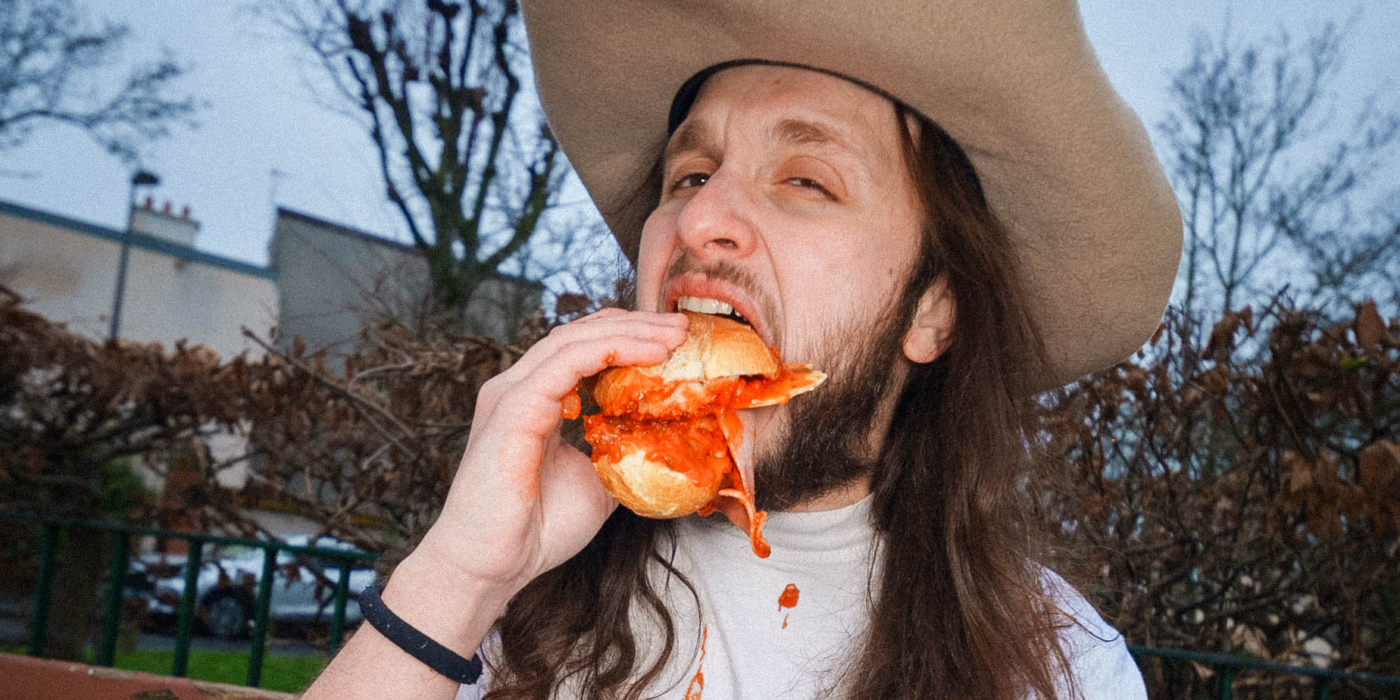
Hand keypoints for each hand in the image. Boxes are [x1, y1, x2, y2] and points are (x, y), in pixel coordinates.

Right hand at [409, 309, 687, 601]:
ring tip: (673, 336)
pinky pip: (563, 365)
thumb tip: (663, 443)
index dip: (627, 335)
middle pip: (579, 334)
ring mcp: (511, 395)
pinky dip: (608, 351)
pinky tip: (647, 354)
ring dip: (629, 333)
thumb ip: (619, 453)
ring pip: (573, 341)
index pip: (581, 348)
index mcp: (533, 400)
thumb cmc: (535, 530)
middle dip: (635, 324)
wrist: (492, 568)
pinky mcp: (512, 410)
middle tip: (682, 326)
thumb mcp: (596, 483)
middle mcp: (518, 388)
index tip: (675, 340)